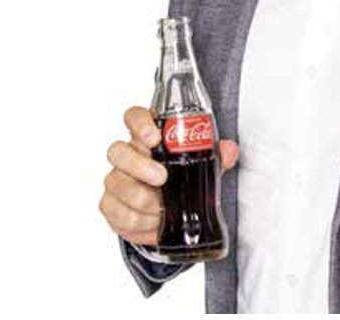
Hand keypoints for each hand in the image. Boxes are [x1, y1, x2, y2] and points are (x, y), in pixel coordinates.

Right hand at [99, 105, 239, 244]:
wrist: (162, 212)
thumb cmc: (178, 177)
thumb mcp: (200, 164)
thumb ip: (215, 154)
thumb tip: (230, 150)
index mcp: (146, 136)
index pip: (134, 117)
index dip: (139, 123)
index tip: (154, 137)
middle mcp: (126, 155)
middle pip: (118, 151)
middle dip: (139, 165)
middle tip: (162, 177)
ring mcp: (115, 179)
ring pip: (116, 183)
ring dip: (141, 198)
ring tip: (161, 208)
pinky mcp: (110, 205)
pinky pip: (117, 211)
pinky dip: (137, 219)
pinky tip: (152, 221)